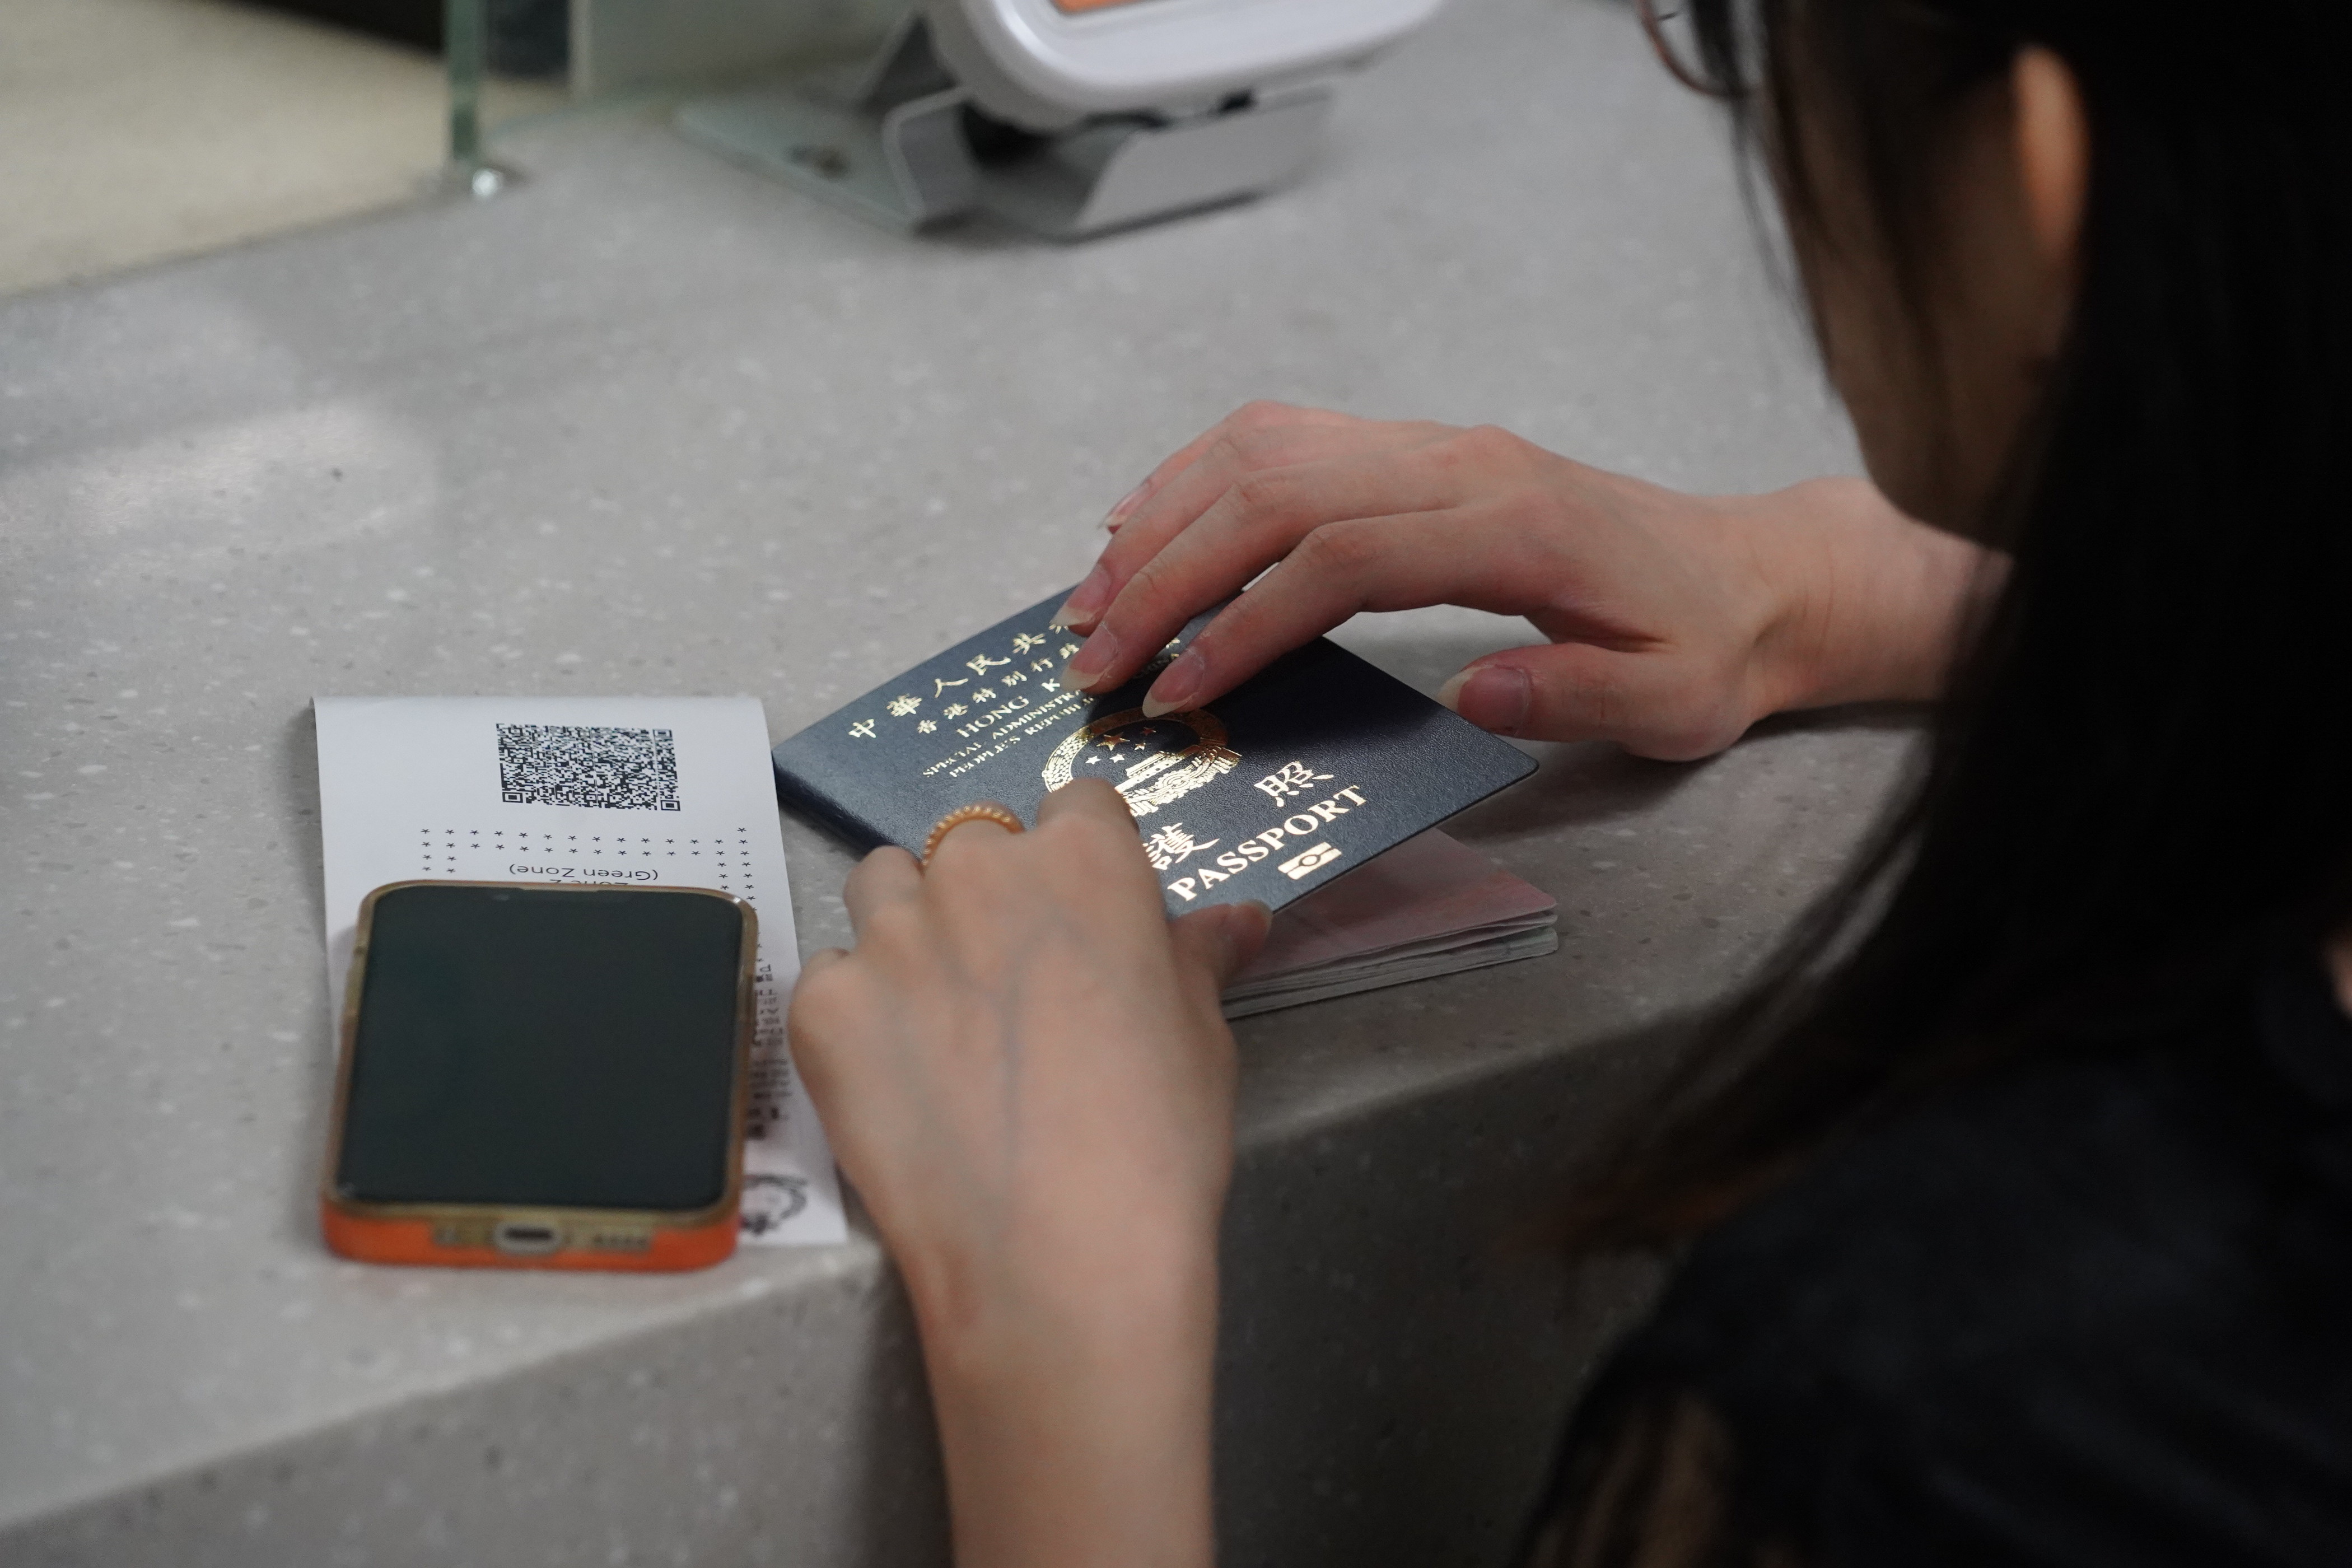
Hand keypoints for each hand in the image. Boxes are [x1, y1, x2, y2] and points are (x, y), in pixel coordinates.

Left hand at [789, 779, 1267, 1567]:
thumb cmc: (1156, 1143)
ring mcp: (888, 935)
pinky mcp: (821, 1006)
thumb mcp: (1201, 1037)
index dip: (1080, 864)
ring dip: (908, 931)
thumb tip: (1240, 917)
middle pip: (969, 846)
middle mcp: (976, 871)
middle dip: (987, 899)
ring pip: (883, 888)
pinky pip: (831, 978)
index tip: (1082, 923)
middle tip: (1011, 991)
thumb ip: (1197, 957)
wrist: (1057, 1261)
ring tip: (942, 1023)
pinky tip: (897, 1080)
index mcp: (1083, 858)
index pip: (1074, 806)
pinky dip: (857, 1014)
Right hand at [1053, 402, 1994, 760]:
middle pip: (1274, 491)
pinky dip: (1201, 478)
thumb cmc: (1704, 645)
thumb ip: (1576, 695)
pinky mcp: (1416, 448)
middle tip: (1096, 653)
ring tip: (1092, 595)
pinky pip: (1286, 440)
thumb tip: (1473, 696)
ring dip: (1164, 516)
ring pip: (1263, 449)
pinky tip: (1147, 524)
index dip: (1245, 622)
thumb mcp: (1671, 698)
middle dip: (1167, 571)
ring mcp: (1432, 444)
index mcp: (1512, 527)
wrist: (1748, 575)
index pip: (1340, 556)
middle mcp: (1459, 463)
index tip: (1179, 690)